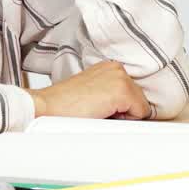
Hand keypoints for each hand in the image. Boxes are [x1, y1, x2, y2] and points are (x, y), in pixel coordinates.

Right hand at [27, 61, 152, 119]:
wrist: (47, 108)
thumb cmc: (64, 106)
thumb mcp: (92, 95)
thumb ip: (111, 98)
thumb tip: (128, 112)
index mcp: (109, 68)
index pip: (133, 93)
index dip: (122, 109)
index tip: (105, 111)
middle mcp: (116, 68)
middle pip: (139, 99)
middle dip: (125, 112)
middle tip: (98, 113)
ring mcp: (119, 77)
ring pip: (141, 107)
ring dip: (124, 116)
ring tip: (99, 113)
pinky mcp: (121, 90)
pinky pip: (141, 113)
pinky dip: (126, 121)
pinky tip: (103, 116)